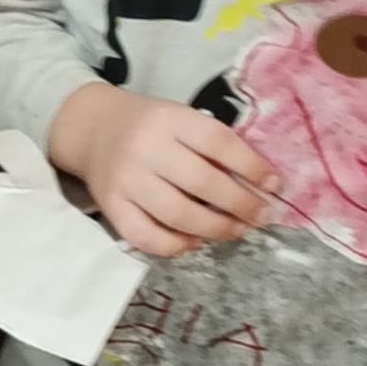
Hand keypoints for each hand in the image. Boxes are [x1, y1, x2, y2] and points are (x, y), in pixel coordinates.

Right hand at [49, 83, 270, 255]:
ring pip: (177, 215)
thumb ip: (214, 146)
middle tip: (261, 216)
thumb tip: (261, 185)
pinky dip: (176, 246)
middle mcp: (146, 148)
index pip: (218, 142)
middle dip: (241, 204)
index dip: (251, 166)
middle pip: (202, 183)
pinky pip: (146, 236)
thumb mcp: (181, 120)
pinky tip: (195, 242)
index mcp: (170, 119)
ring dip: (215, 228)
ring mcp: (126, 180)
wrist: (92, 129)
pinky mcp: (111, 207)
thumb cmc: (150, 127)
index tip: (273, 185)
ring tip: (236, 230)